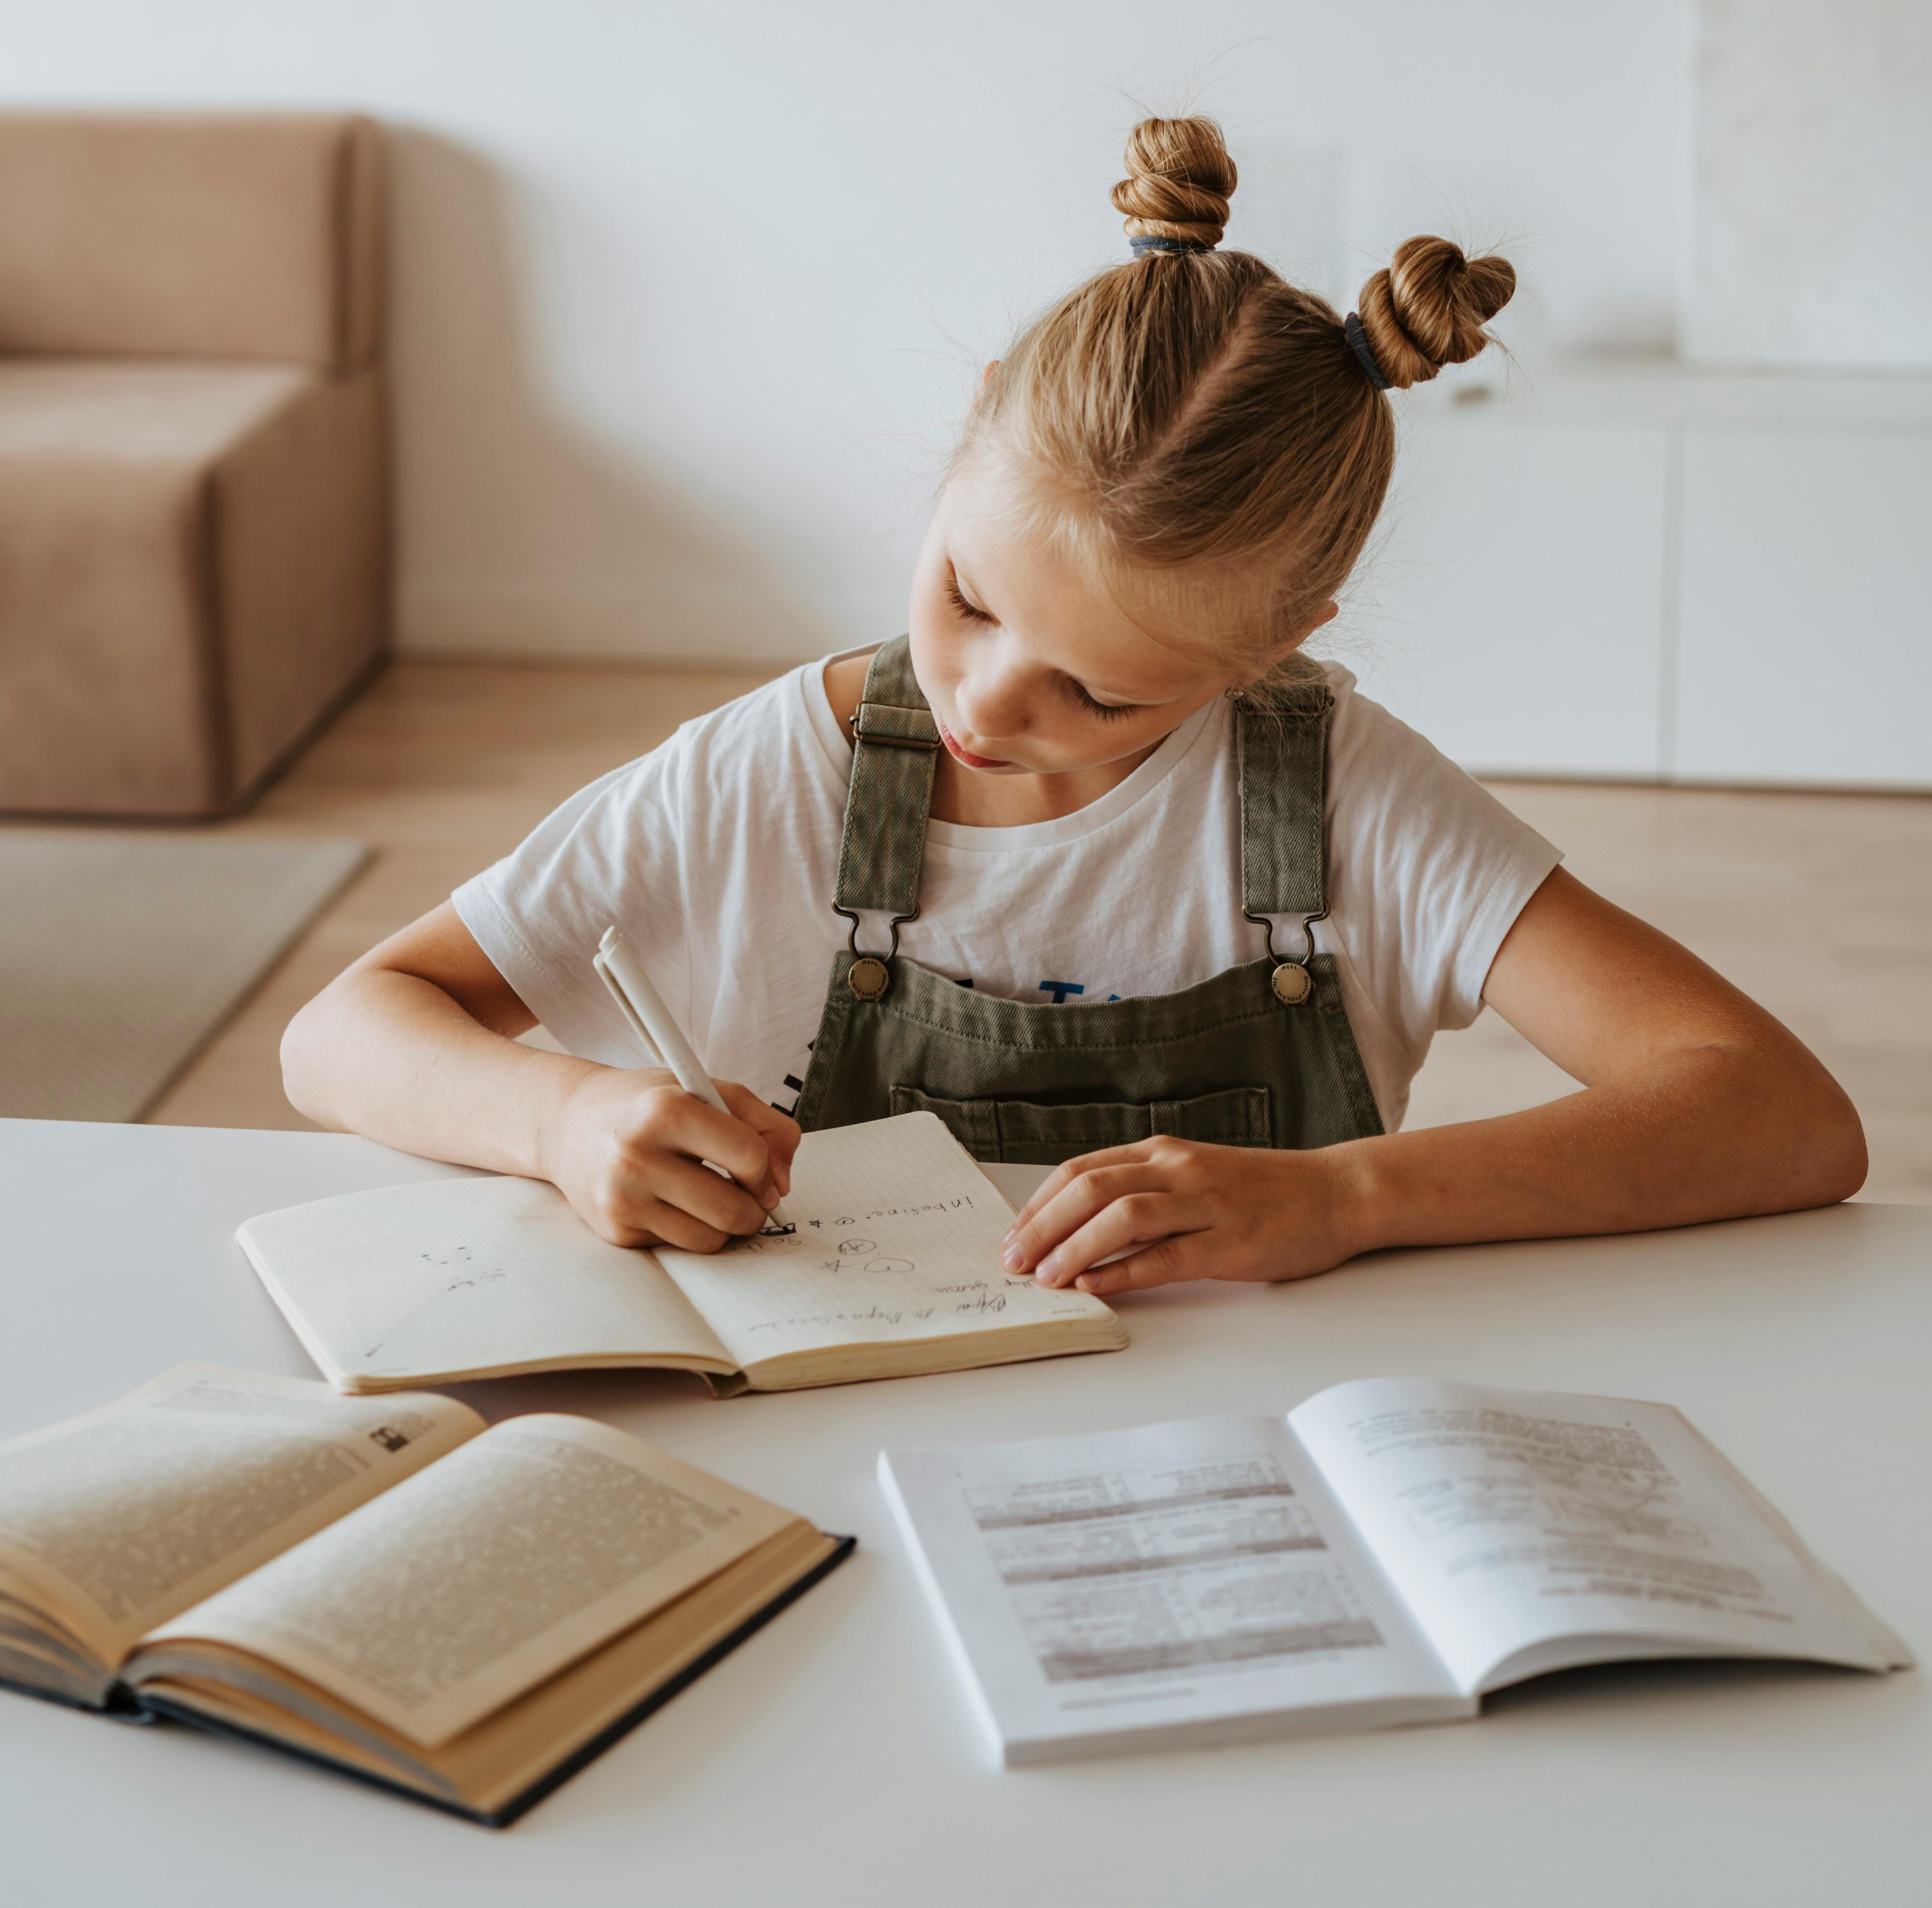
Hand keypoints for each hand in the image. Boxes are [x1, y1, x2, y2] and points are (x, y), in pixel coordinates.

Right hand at [541, 1065, 800, 1250]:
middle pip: (734, 1210)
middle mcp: (638, 1156)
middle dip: (755, 1209)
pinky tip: (671, 1201)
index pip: (749, 1156)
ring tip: (711, 1195)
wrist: (568, 1123)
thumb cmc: (646, 1104)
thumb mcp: (706, 1089)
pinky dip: (689, 1229)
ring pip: (711, 1239)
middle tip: (747, 1194)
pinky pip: (680, 1247)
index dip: (766, 1167)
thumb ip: (764, 1123)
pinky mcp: (616, 1231)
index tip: (759, 1168)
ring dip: (725, 1225)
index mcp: (665, 1110)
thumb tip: (783, 1183)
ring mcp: (623, 1198)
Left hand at [999, 1137, 1363, 1296]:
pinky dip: (1125, 1272)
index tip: (1012, 1235)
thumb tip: (1080, 1227)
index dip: (1039, 1204)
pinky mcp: (1230, 1243)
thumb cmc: (1262, 1191)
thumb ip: (1144, 1191)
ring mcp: (1205, 1205)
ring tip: (1046, 1277)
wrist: (1337, 1192)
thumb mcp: (1194, 1176)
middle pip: (1090, 1188)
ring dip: (1075, 1247)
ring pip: (1123, 1217)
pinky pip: (1167, 1257)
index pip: (1081, 1170)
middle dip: (1042, 1226)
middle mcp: (1178, 1170)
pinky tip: (1096, 1287)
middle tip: (1013, 1259)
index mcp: (1163, 1153)